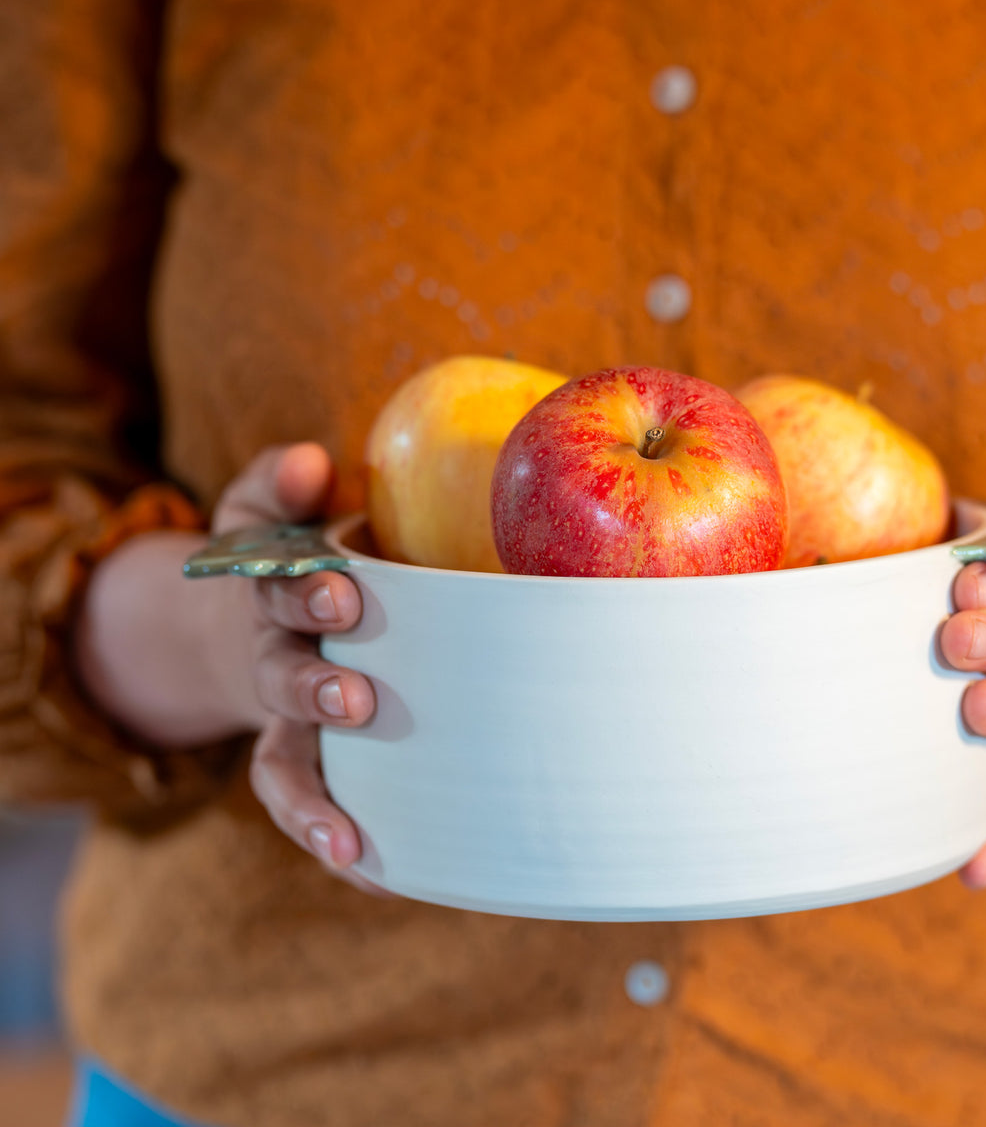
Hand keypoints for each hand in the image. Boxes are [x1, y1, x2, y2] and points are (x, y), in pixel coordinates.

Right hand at [74, 443, 381, 890]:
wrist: (246, 622)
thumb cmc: (283, 557)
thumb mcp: (263, 509)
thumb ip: (278, 484)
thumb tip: (308, 461)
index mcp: (274, 597)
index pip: (281, 594)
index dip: (306, 596)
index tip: (346, 593)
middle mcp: (274, 663)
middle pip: (283, 681)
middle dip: (314, 689)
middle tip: (356, 699)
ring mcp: (286, 721)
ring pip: (285, 764)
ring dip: (313, 803)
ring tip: (347, 845)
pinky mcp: (304, 761)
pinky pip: (309, 807)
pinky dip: (334, 844)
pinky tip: (381, 881)